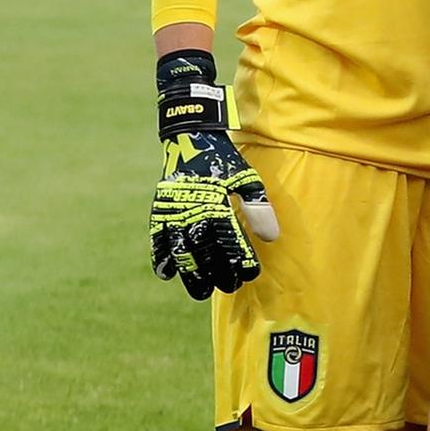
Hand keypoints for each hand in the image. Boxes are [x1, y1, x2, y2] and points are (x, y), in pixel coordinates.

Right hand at [149, 48, 274, 299]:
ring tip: (200, 293)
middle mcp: (193, 212)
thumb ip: (258, 207)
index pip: (231, 242)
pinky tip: (166, 274)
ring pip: (181, 252)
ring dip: (191, 274)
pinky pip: (158, 240)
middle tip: (228, 288)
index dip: (240, 261)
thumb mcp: (247, 178)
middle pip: (206, 253)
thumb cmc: (223, 160)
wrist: (189, 137)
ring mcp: (173, 213)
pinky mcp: (160, 211)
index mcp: (216, 205)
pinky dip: (161, 257)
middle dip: (217, 273)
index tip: (250, 275)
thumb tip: (271, 237)